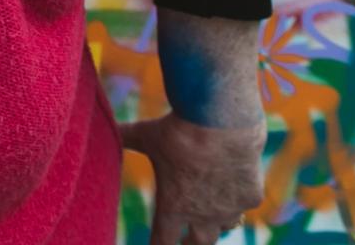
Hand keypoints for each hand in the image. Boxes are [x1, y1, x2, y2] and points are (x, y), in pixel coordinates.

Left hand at [120, 113, 265, 244]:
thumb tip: (104, 124)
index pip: (163, 242)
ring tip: (210, 216)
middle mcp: (202, 215)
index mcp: (172, 206)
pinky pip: (243, 203)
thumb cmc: (178, 131)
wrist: (221, 122)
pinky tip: (233, 183)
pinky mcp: (250, 197)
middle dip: (191, 244)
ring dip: (217, 222)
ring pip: (225, 226)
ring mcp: (229, 209)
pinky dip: (237, 196)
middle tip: (185, 241)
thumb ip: (126, 136)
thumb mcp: (147, 135)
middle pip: (198, 244)